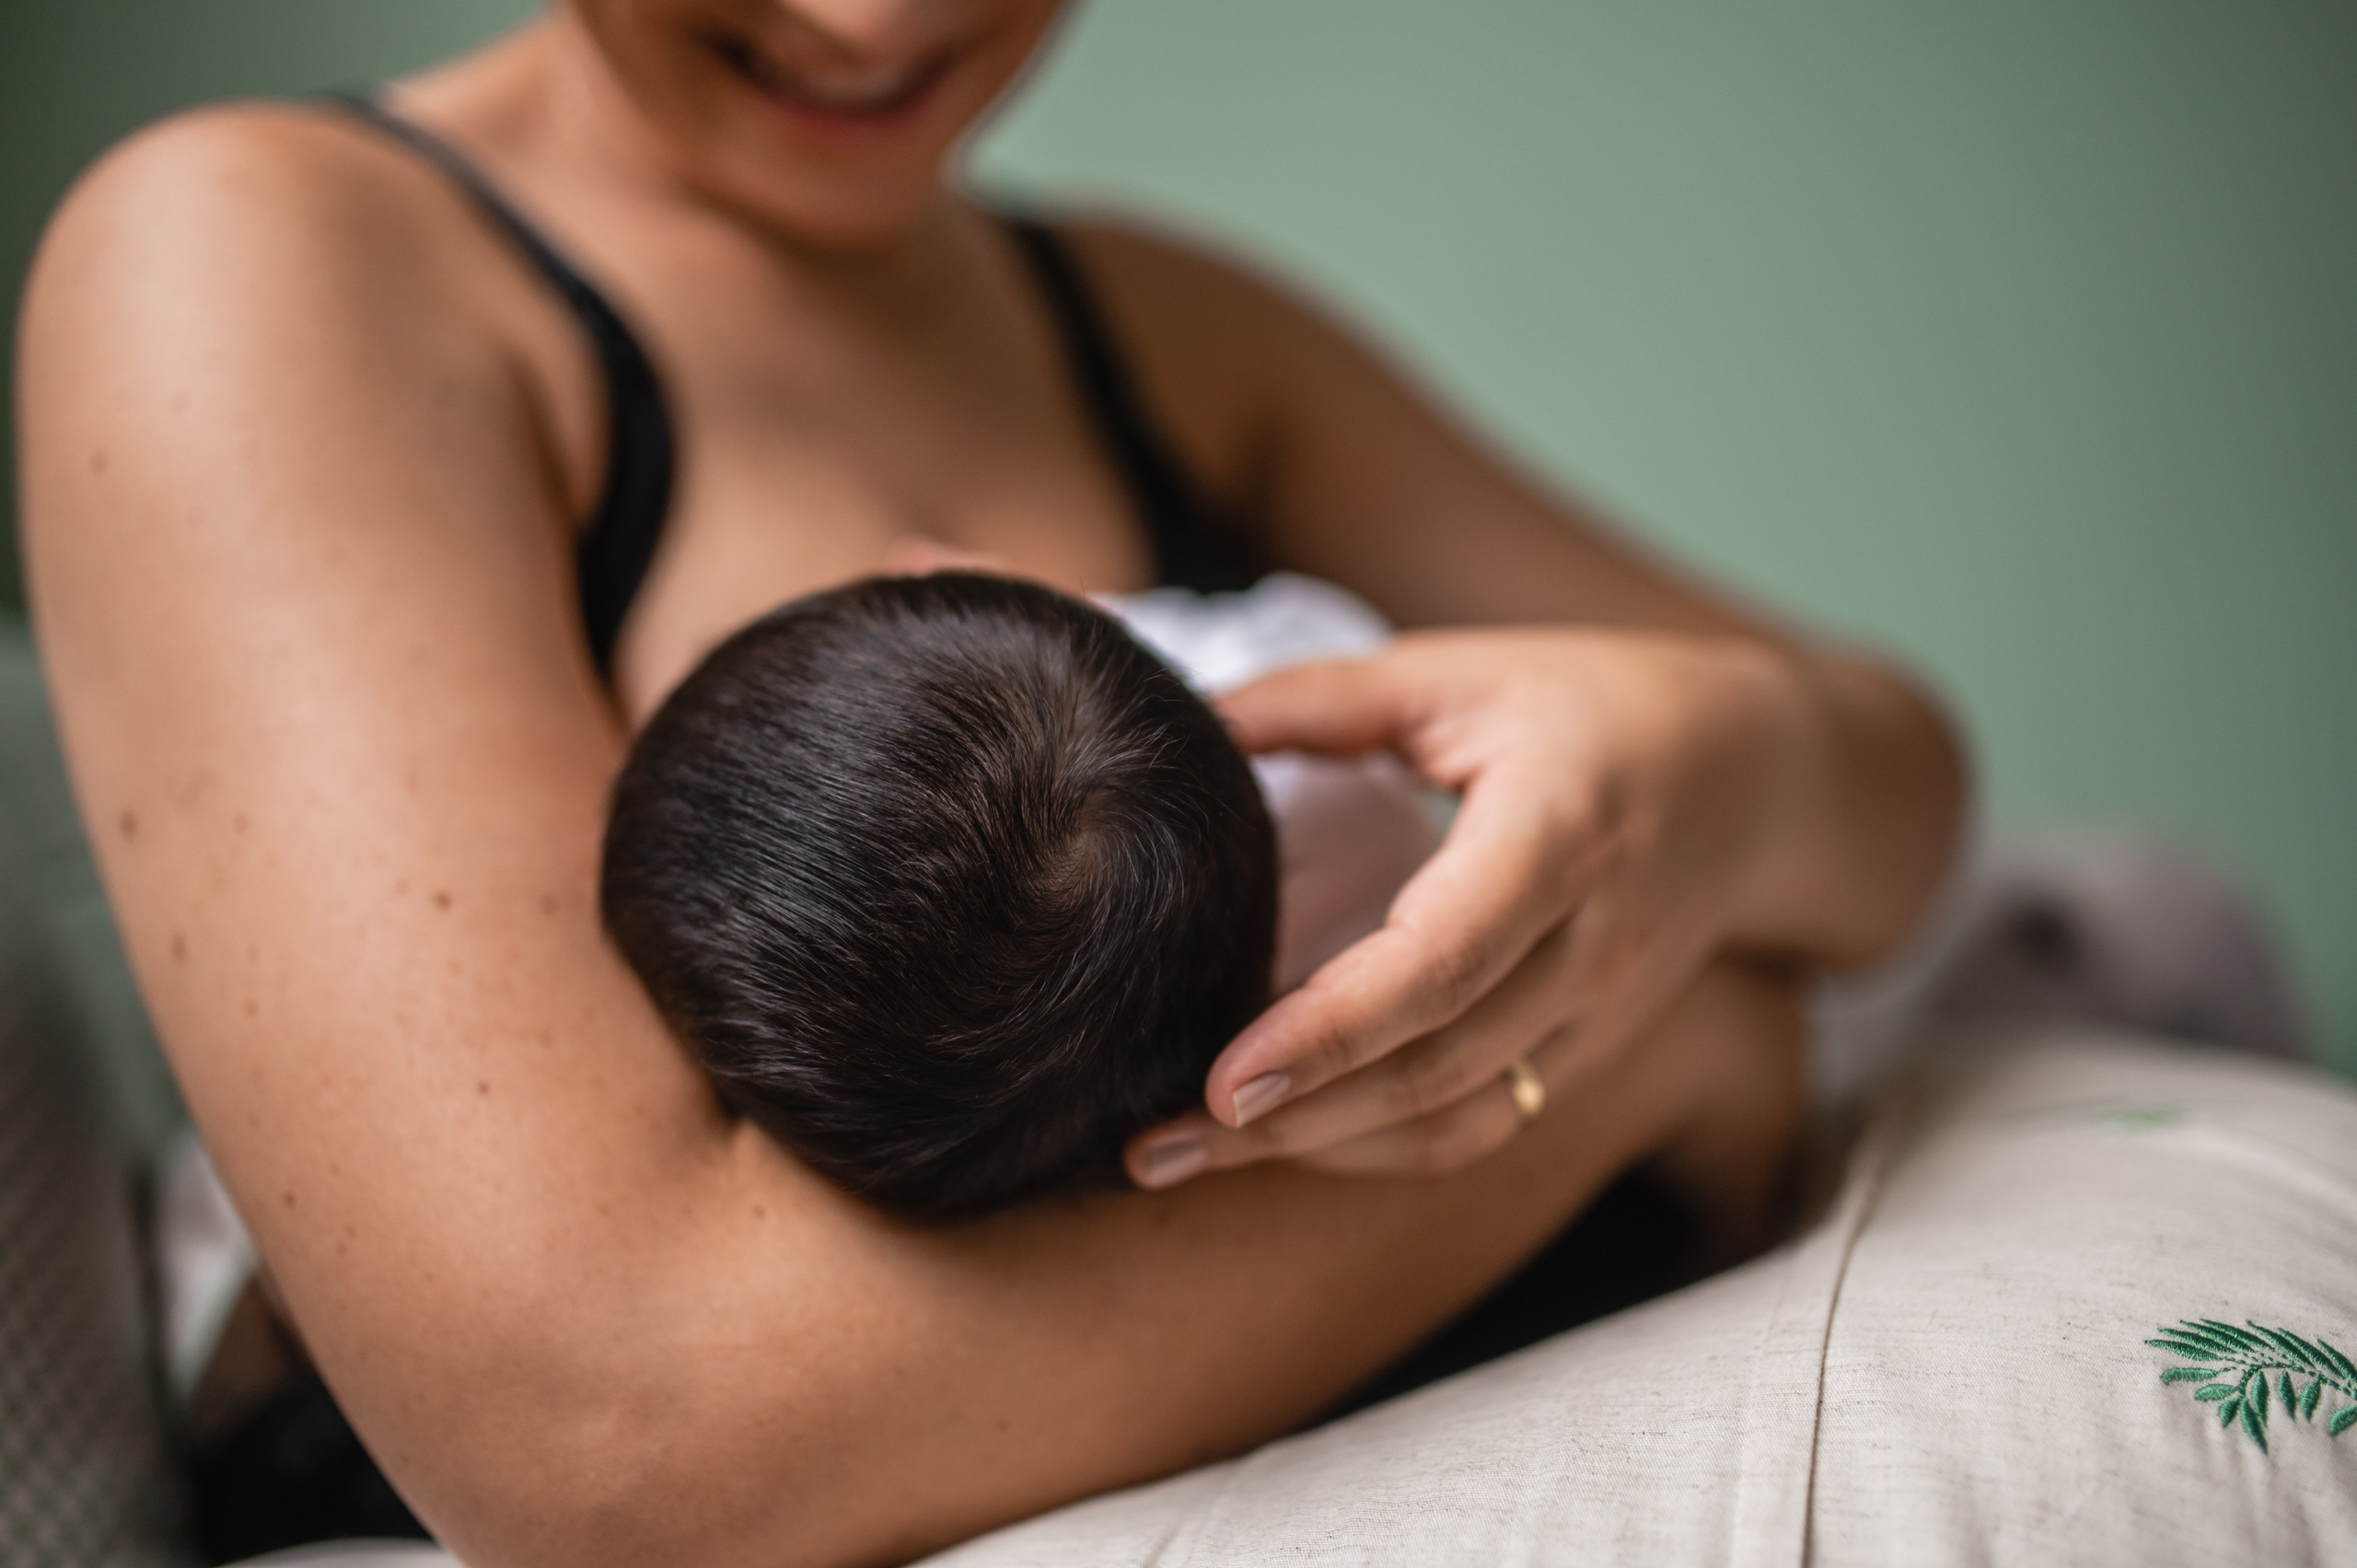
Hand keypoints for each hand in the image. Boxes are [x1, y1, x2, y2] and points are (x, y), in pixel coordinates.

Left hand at [1124, 626, 1813, 1185]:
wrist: (1765, 777)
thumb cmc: (1597, 703)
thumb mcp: (1462, 670)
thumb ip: (1322, 698)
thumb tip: (1188, 720)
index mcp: (1559, 833)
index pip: (1443, 959)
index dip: (1331, 1028)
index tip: (1222, 1078)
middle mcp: (1593, 944)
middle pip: (1436, 1065)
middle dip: (1290, 1120)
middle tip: (1154, 1142)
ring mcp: (1601, 1013)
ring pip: (1456, 1117)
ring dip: (1319, 1151)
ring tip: (1184, 1154)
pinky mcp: (1589, 1050)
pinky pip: (1483, 1123)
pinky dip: (1380, 1146)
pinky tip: (1285, 1140)